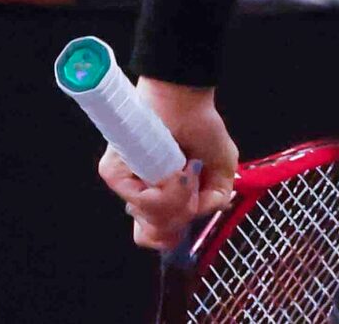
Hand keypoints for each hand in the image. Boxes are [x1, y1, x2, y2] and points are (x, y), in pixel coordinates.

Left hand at [98, 80, 237, 249]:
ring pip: (150, 218)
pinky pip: (141, 200)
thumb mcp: (223, 170)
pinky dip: (166, 191)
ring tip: (186, 169)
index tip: (187, 211)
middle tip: (190, 183)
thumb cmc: (202, 128)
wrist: (186, 100)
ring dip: (177, 200)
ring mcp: (127, 182)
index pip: (153, 237)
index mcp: (159, 196)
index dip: (170, 235)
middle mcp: (139, 193)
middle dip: (179, 216)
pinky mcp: (115, 171)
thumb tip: (191, 215)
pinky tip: (178, 168)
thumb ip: (214, 201)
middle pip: (152, 235)